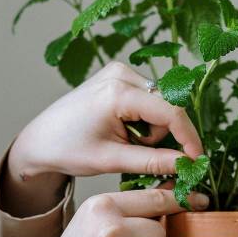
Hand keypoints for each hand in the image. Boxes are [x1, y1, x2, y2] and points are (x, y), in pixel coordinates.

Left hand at [1, 62, 202, 215]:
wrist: (40, 140)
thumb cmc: (68, 149)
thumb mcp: (112, 160)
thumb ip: (153, 162)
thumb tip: (188, 164)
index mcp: (117, 92)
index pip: (170, 112)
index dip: (188, 138)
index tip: (197, 161)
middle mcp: (121, 74)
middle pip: (167, 107)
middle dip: (161, 135)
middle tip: (137, 153)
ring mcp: (119, 71)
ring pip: (160, 104)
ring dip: (152, 129)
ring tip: (125, 142)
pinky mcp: (118, 75)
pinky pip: (149, 99)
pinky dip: (144, 119)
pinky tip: (123, 129)